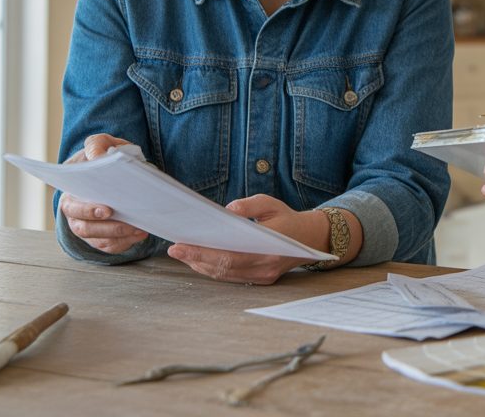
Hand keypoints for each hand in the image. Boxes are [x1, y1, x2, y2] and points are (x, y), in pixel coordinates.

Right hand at [58, 133, 148, 253]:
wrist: (113, 166)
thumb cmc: (104, 154)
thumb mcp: (101, 143)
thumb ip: (98, 145)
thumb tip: (97, 157)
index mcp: (71, 191)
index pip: (73, 206)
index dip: (88, 211)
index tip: (108, 210)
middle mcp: (74, 212)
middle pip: (83, 228)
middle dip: (106, 227)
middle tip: (129, 223)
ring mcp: (87, 226)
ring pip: (98, 239)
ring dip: (119, 236)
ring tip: (140, 229)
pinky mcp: (100, 236)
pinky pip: (109, 246)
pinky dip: (124, 243)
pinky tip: (140, 234)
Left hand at [167, 195, 325, 284]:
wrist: (310, 239)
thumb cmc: (287, 219)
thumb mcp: (272, 203)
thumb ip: (250, 205)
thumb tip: (228, 210)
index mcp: (270, 247)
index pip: (229, 254)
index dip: (202, 252)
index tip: (181, 245)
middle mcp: (265, 267)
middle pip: (223, 268)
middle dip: (195, 258)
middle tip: (174, 249)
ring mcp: (263, 276)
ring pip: (225, 275)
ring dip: (201, 265)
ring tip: (183, 253)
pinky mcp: (261, 280)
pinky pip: (232, 277)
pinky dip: (213, 270)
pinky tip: (199, 260)